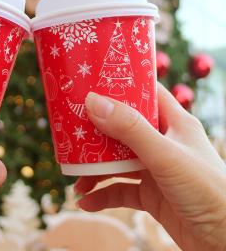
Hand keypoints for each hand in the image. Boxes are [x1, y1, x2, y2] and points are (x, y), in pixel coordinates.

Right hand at [75, 84, 225, 250]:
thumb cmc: (209, 192)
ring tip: (75, 177)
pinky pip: (120, 190)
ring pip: (118, 160)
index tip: (93, 82)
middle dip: (98, 131)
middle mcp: (163, 142)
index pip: (147, 93)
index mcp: (174, 122)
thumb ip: (130, 129)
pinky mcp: (151, 194)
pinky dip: (102, 195)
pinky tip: (86, 201)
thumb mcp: (165, 155)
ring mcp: (156, 169)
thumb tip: (93, 101)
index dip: (122, 85)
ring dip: (95, 168)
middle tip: (73, 131)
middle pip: (123, 128)